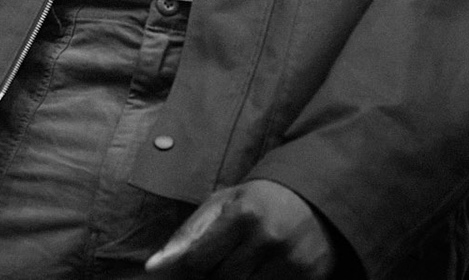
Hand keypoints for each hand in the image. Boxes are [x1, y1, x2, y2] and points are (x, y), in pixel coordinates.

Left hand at [145, 179, 342, 277]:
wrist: (315, 197)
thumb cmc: (259, 201)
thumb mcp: (222, 205)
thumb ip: (187, 235)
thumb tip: (152, 266)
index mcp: (243, 214)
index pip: (198, 262)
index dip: (191, 269)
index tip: (198, 263)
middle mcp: (268, 238)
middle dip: (214, 277)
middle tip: (224, 261)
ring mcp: (292, 261)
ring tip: (241, 266)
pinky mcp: (311, 277)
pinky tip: (259, 272)